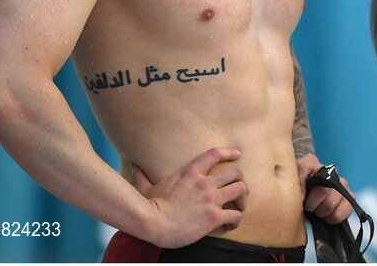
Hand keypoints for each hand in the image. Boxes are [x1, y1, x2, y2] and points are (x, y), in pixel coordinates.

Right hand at [130, 147, 247, 247]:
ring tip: (239, 206)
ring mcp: (210, 199)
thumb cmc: (149, 207)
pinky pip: (235, 215)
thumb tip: (133, 166)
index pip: (215, 154)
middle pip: (235, 172)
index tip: (237, 154)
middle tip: (239, 189)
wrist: (152, 223)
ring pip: (240, 190)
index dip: (229, 152)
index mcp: (191, 173)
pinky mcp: (213, 216)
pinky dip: (236, 220)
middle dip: (240, 179)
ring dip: (243, 199)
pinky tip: (231, 224)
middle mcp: (204, 183)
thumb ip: (142, 176)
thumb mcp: (146, 187)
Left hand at [296, 153, 353, 224]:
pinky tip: (327, 216)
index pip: (305, 167)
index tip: (298, 199)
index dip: (301, 186)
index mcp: (310, 163)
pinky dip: (336, 216)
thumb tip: (301, 197)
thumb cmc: (297, 196)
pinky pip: (348, 205)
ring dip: (323, 211)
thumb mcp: (288, 190)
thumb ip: (292, 186)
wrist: (306, 207)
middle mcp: (328, 170)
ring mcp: (341, 182)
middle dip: (312, 204)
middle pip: (323, 188)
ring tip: (317, 212)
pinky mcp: (349, 195)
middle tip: (308, 208)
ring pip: (334, 198)